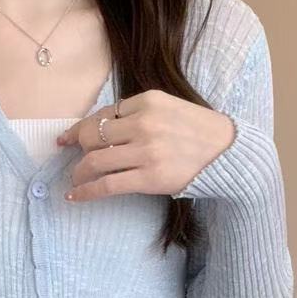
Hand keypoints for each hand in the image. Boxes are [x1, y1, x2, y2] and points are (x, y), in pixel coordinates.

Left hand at [55, 88, 234, 201]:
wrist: (228, 153)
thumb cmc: (198, 131)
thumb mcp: (169, 108)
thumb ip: (138, 113)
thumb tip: (101, 127)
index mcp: (149, 101)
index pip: (104, 114)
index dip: (81, 127)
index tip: (68, 137)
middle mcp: (144, 124)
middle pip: (93, 135)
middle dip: (78, 147)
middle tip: (73, 156)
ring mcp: (146, 152)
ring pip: (95, 160)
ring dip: (78, 171)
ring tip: (75, 178)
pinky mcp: (149, 178)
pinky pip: (106, 185)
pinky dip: (85, 192)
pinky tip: (74, 196)